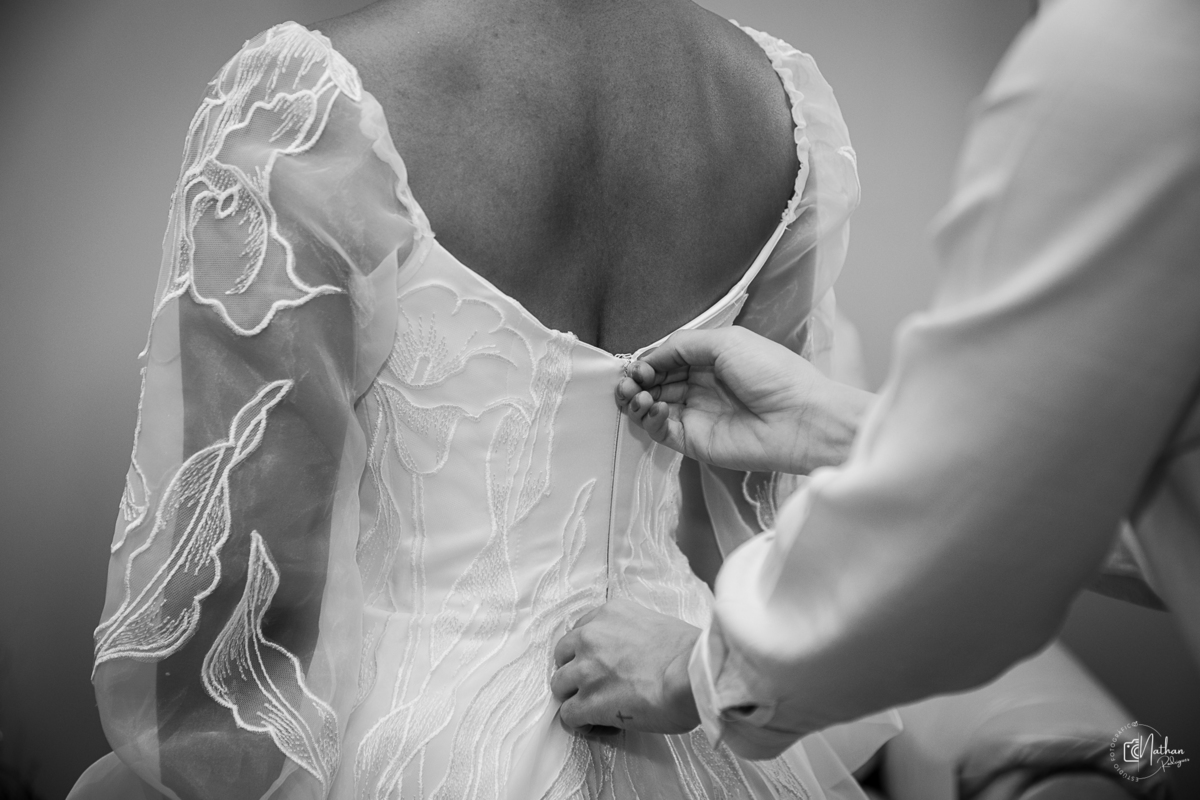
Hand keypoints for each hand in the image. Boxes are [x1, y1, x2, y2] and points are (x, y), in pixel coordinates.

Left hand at [551, 598, 700, 734]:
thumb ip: (633, 634)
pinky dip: (580, 723)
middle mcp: (591, 637)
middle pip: (562, 655)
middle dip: (575, 671)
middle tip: (594, 686)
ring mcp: (586, 670)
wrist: (693, 674)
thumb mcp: (656, 624)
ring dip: (575, 697)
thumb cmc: (689, 653)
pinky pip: (568, 715)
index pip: (580, 631)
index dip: (588, 652)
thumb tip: (634, 654)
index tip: (600, 665)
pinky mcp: (588, 702)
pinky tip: (597, 724)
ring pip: (559, 685)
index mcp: (610, 613)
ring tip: (595, 708)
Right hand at [616, 327, 871, 473]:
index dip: (646, 362)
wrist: (800, 417)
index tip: (635, 365)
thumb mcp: (726, 342)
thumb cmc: (770, 372)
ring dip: (637, 400)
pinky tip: (656, 408)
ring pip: (652, 408)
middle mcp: (698, 387)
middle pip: (653, 384)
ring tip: (637, 396)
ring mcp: (695, 416)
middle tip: (629, 382)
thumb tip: (649, 357)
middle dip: (636, 382)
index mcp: (708, 361)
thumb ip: (683, 344)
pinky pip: (661, 431)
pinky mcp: (693, 443)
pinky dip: (650, 419)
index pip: (664, 361)